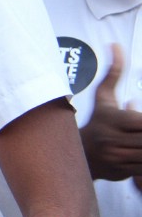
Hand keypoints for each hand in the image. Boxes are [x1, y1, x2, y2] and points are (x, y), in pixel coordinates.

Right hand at [80, 43, 141, 179]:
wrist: (81, 152)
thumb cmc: (98, 120)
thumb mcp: (104, 96)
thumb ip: (114, 72)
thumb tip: (115, 45)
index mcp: (113, 119)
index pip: (141, 120)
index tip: (141, 118)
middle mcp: (114, 138)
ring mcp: (118, 157)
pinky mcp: (123, 171)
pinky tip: (140, 149)